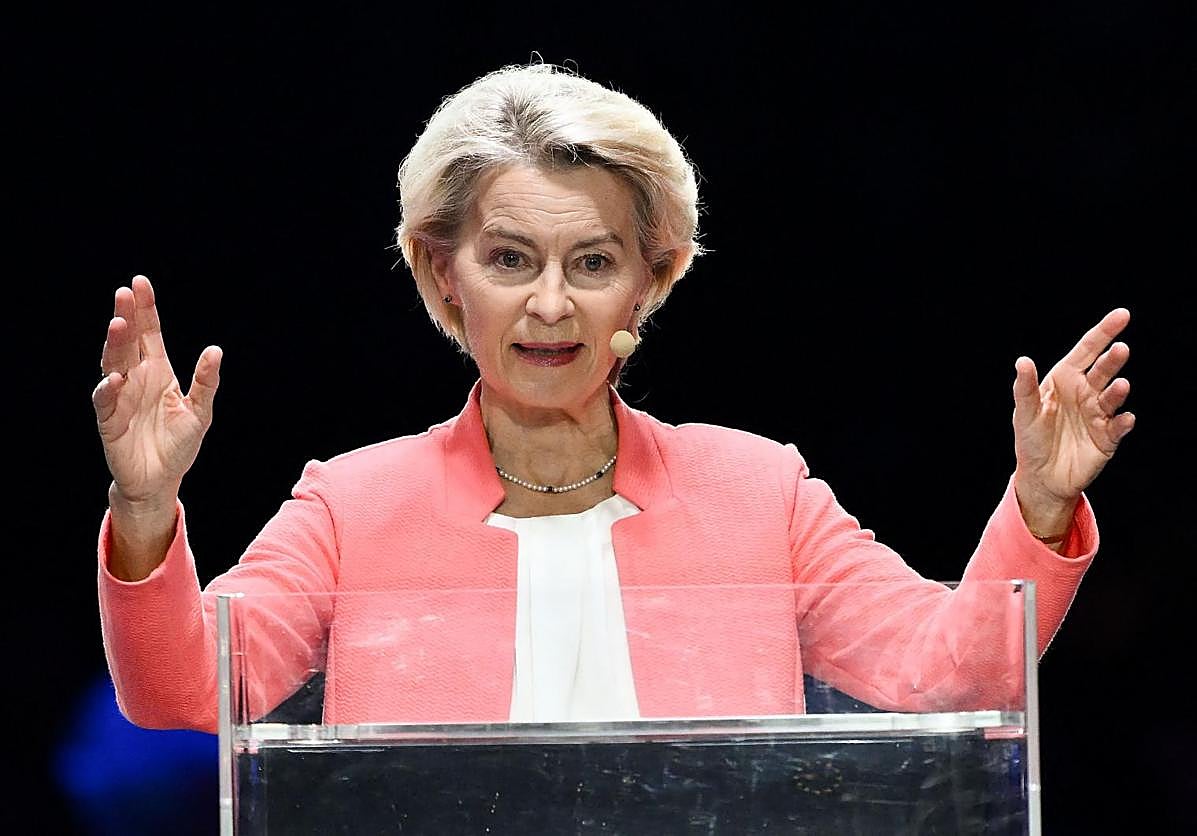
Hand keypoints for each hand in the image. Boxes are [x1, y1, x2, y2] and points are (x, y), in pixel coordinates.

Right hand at [92, 275, 222, 506]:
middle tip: (124, 293)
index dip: (145, 309)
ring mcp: (120, 396)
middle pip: (129, 341)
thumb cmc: (179, 444)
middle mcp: (136, 378)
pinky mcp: (109, 420)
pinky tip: (114, 377)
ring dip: (114, 345)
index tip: (140, 283)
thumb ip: (206, 383)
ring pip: (113, 363)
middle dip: (126, 316)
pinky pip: (106, 400)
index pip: (149, 334)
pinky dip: (109, 389)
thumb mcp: (200, 412)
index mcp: (159, 371)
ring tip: (118, 324)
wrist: (160, 480)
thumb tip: (215, 351)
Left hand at [1012, 308, 1134, 524]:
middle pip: (1103, 370)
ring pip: (1112, 397)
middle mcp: (1086, 392)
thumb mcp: (1024, 412)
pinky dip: (1123, 422)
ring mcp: (1099, 414)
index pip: (1088, 350)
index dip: (1104, 331)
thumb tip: (1022, 361)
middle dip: (1112, 360)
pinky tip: (1124, 419)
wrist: (1041, 475)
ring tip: (1120, 385)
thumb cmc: (1032, 438)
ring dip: (1117, 391)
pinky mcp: (1107, 437)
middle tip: (1120, 349)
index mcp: (1066, 379)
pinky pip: (1118, 427)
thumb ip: (1024, 388)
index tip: (1122, 314)